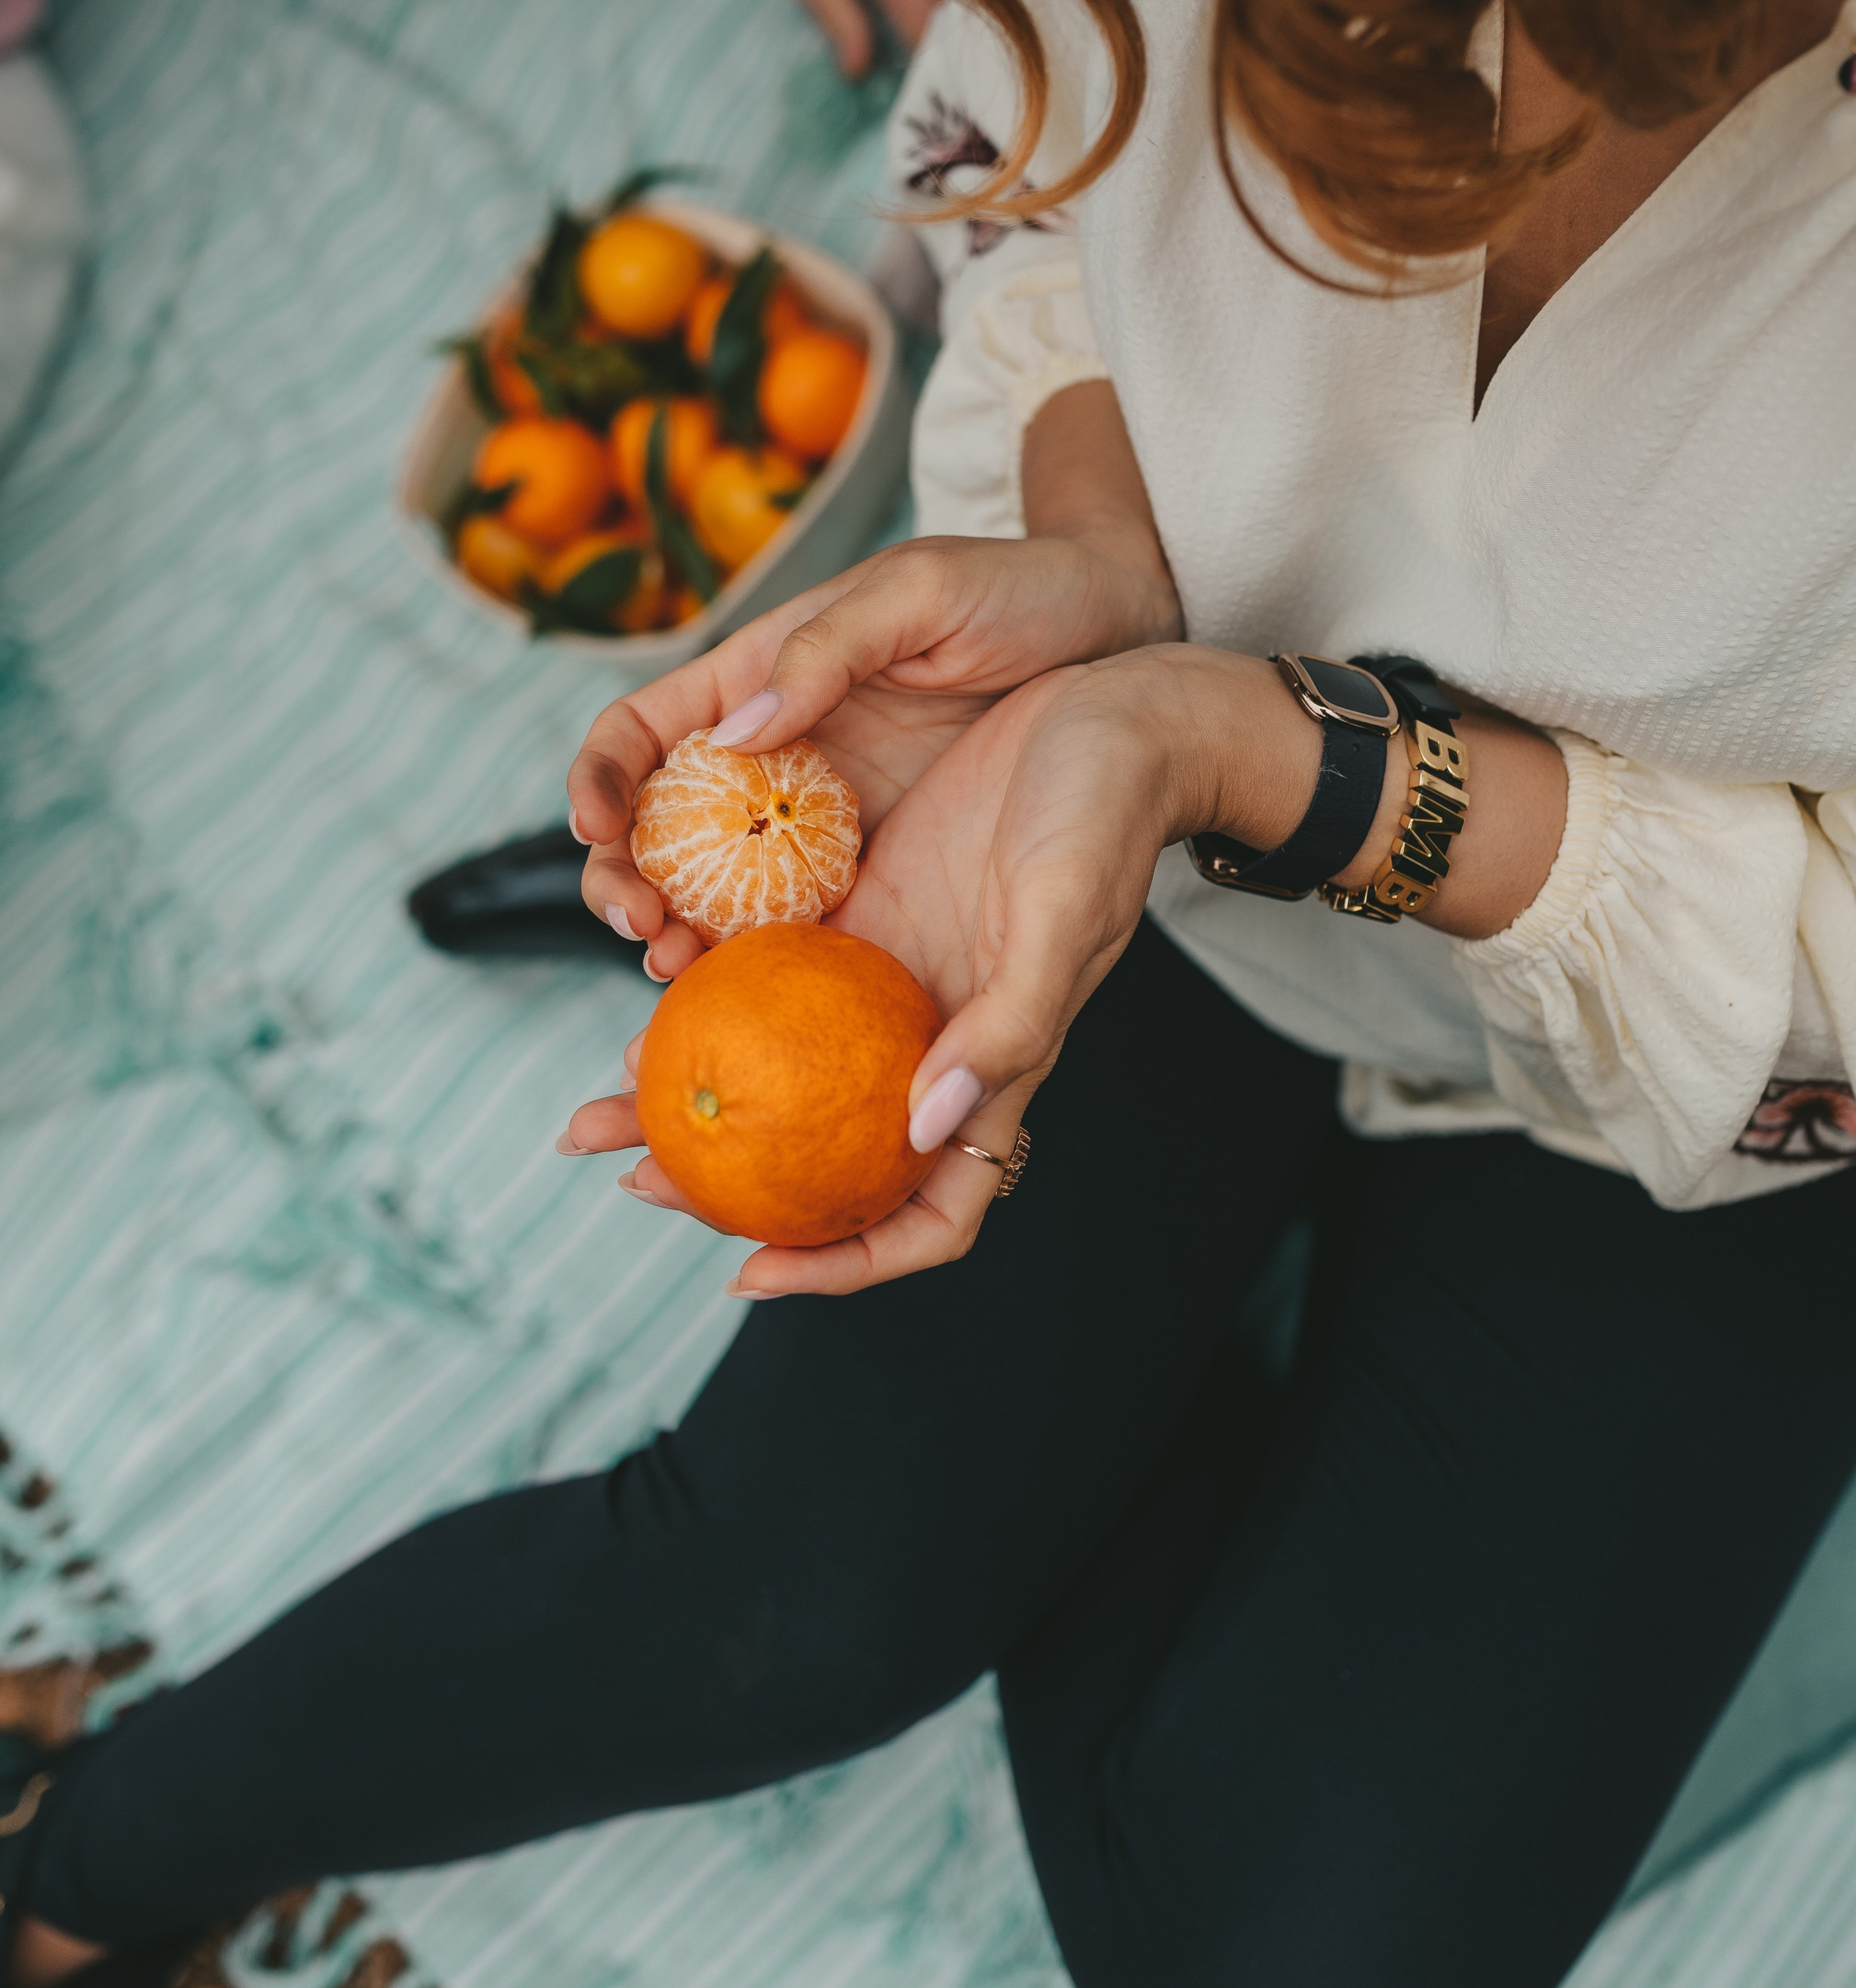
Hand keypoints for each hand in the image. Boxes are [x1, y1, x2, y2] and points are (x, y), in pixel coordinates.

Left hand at [561, 645, 1317, 1294]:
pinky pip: (772, 972)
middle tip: (634, 1180)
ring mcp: (891, 979)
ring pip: (784, 1069)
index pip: (930, 1214)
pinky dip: (711, 993)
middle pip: (827, 1156)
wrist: (1117, 716)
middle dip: (731, 1190)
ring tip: (606, 1104)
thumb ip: (1008, 1028)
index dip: (847, 1264)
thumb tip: (924, 1129)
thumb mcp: (1067, 918)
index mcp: (991, 1072)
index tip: (748, 1271)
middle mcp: (932, 1041)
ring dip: (695, 1090)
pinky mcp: (863, 907)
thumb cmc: (1111, 816)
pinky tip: (650, 983)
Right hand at [566, 529, 1182, 976]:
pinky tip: (753, 997)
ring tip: (676, 975)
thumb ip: (827, 652)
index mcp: (760, 677)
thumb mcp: (921, 594)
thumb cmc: (1019, 591)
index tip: (596, 825)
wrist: (1122, 640)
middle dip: (626, 882)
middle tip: (642, 931)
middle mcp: (775, 757)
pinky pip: (801, 924)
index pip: (641, 732)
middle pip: (658, 832)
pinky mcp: (877, 871)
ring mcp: (822, 822)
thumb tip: (734, 735)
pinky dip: (762, 964)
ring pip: (718, 893)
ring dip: (681, 938)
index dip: (599, 778)